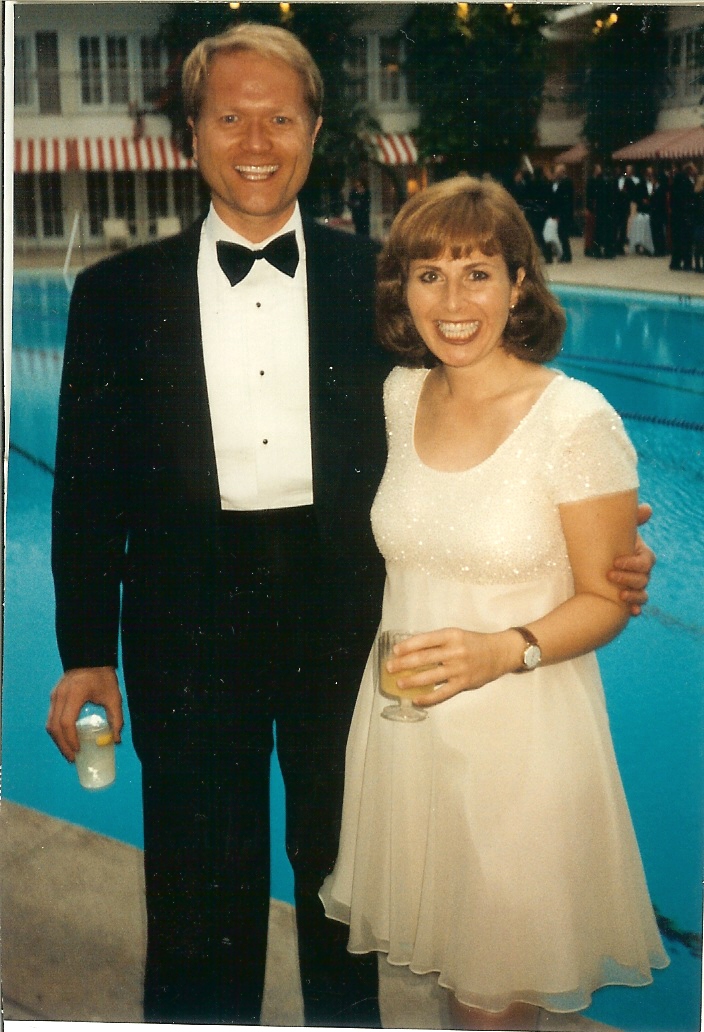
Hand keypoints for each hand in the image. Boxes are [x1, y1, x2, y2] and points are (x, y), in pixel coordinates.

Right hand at [47, 667, 122, 761]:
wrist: (90, 657)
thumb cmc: (103, 676)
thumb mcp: (114, 697)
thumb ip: (116, 719)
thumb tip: (116, 740)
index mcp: (75, 694)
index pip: (66, 722)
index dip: (70, 739)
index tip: (78, 750)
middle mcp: (60, 695)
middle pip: (54, 726)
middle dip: (62, 745)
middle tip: (72, 758)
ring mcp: (55, 695)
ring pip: (50, 723)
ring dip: (58, 740)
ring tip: (69, 752)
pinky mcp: (54, 696)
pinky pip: (52, 717)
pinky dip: (57, 731)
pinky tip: (67, 739)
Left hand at [386, 628, 510, 706]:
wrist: (500, 653)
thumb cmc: (474, 643)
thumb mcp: (456, 635)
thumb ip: (438, 642)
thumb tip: (412, 650)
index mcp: (451, 635)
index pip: (425, 640)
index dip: (408, 645)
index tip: (394, 651)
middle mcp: (454, 651)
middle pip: (424, 658)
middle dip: (404, 663)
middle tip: (390, 667)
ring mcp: (459, 669)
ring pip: (430, 676)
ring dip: (412, 681)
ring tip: (399, 683)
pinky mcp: (464, 684)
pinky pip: (442, 693)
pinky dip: (428, 698)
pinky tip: (416, 700)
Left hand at [608, 502, 654, 615]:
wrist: (591, 563)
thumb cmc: (605, 543)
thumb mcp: (613, 530)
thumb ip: (629, 518)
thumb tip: (648, 508)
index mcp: (640, 555)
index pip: (646, 561)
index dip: (633, 563)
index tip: (615, 562)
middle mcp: (641, 572)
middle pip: (644, 578)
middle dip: (628, 578)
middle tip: (609, 575)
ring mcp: (635, 586)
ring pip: (643, 593)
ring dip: (633, 595)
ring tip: (620, 595)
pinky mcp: (627, 598)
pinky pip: (637, 606)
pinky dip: (636, 608)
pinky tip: (632, 611)